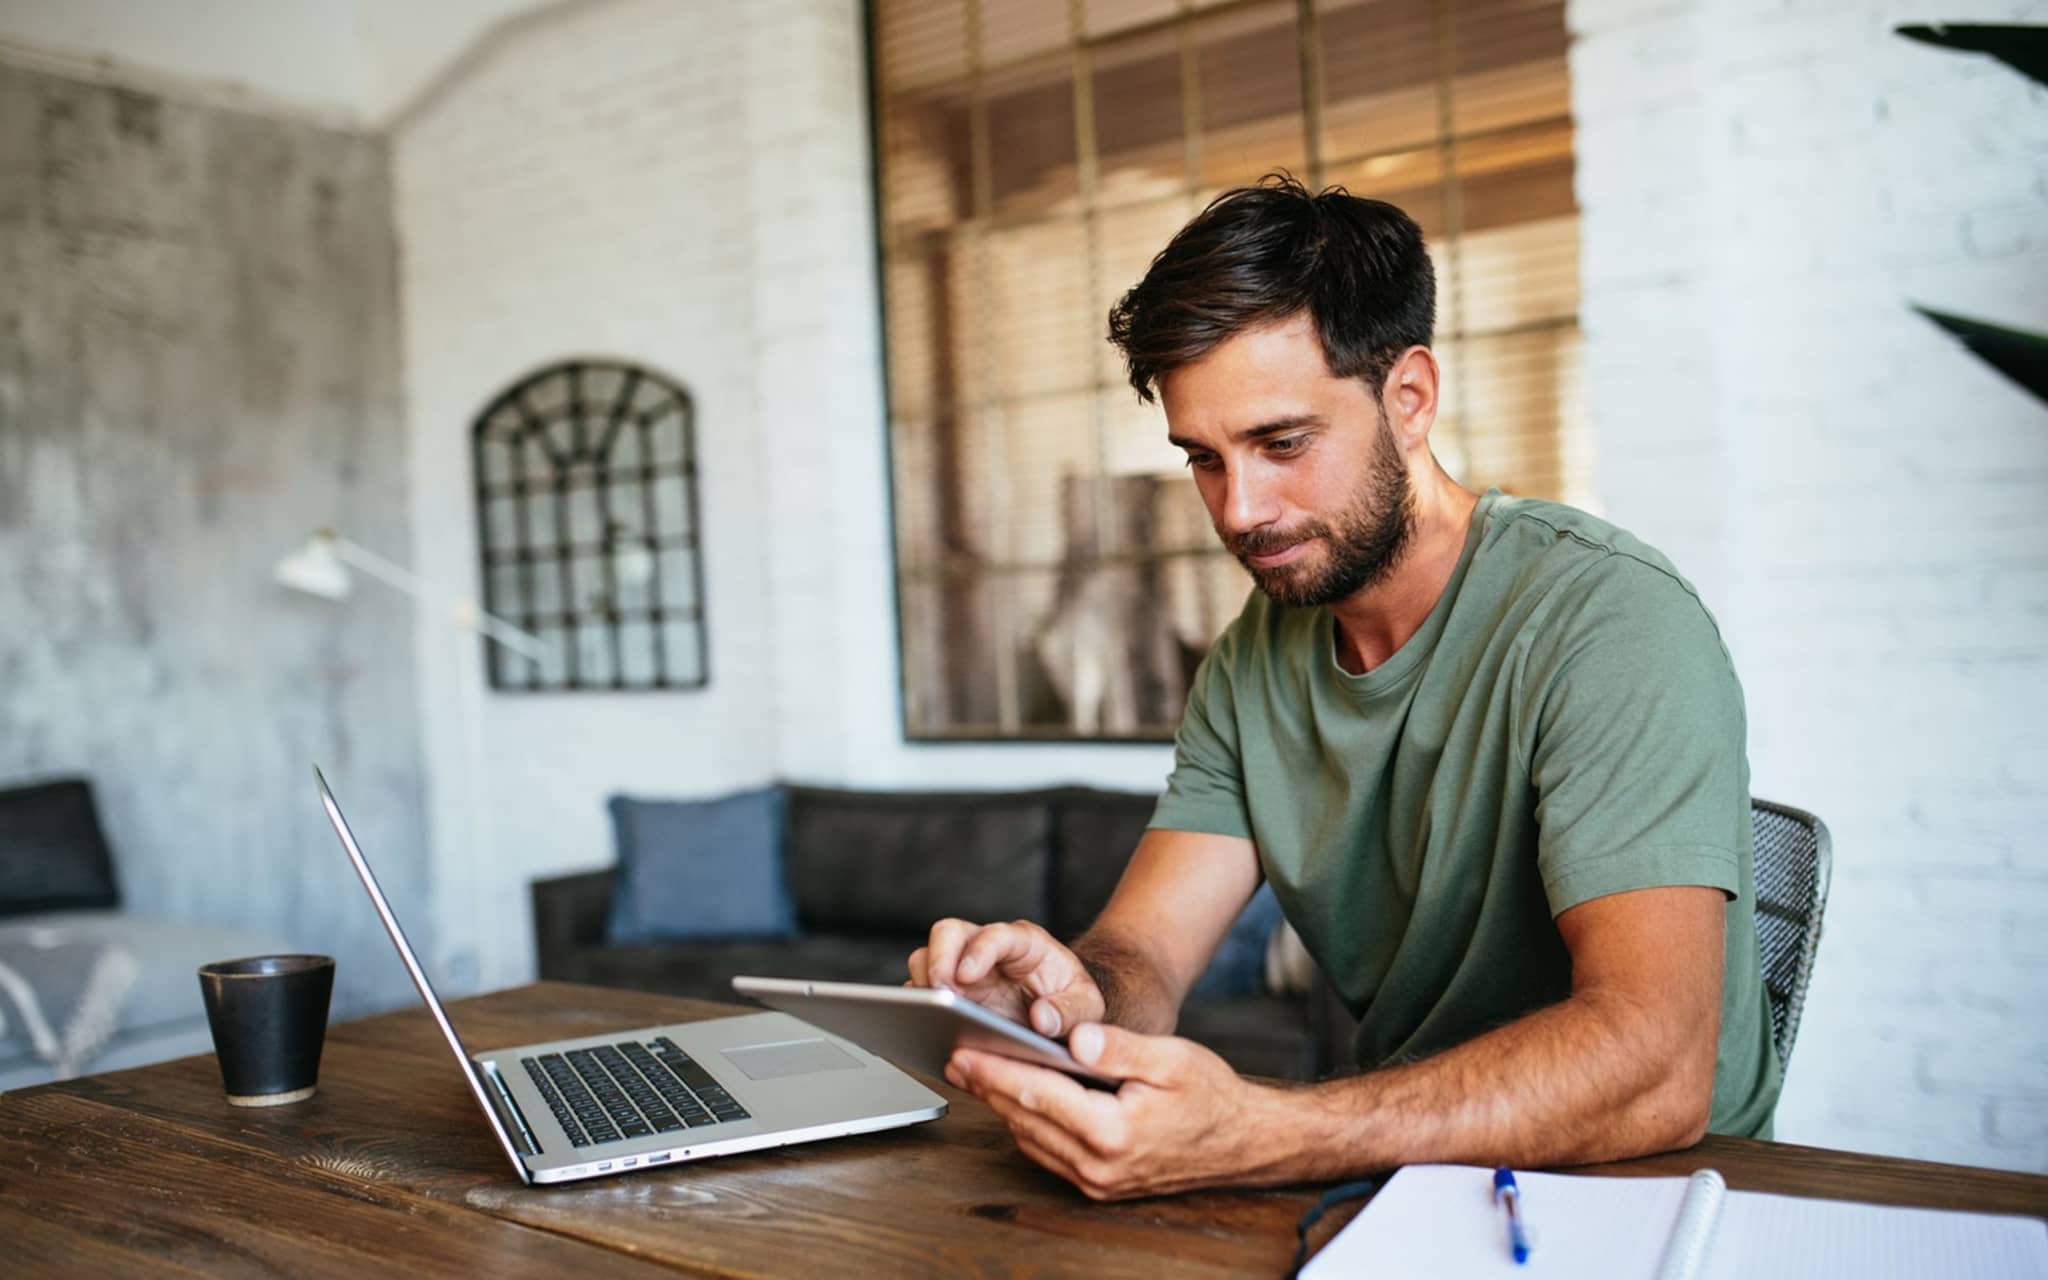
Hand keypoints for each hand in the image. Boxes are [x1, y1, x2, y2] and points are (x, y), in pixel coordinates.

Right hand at [907, 918, 1105, 1037]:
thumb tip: (1042, 1019)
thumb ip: (1071, 1012)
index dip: (979, 950)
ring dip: (924, 985)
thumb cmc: (1071, 1002)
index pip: (997, 935)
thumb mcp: (1086, 1007)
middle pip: (949, 934)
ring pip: (926, 958)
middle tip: (938, 995)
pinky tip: (924, 1030)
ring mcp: (962, 969)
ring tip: (929, 1017)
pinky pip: (921, 992)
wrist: (1060, 1012)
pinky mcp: (948, 993)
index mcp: (1024, 944)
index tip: (966, 975)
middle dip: (938, 960)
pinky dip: (917, 1009)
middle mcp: (987, 949)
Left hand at [946, 1022, 1279, 1199]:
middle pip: (1025, 1119)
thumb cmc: (1211, 1096)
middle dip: (987, 1086)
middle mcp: (1098, 1165)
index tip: (964, 1050)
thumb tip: (1074, 1036)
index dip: (995, 1070)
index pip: (1037, 1094)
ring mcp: (1097, 1181)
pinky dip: (1026, 1125)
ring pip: (1032, 1139)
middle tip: (955, 1057)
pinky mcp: (1099, 1184)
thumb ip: (1118, 1047)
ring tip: (975, 1073)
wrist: (1241, 1143)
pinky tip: (1014, 1100)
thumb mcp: (1171, 1059)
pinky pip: (1049, 1153)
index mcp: (1112, 1130)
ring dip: (1002, 1106)